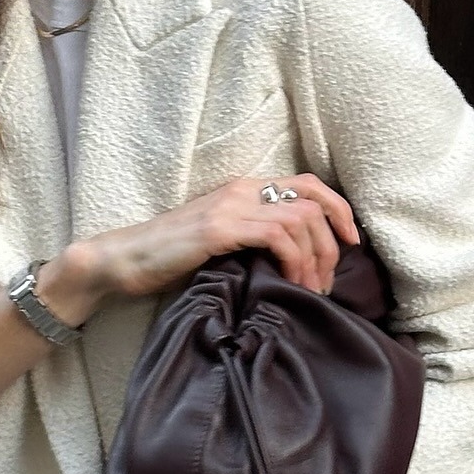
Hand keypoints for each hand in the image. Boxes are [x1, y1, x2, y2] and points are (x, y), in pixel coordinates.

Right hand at [53, 173, 359, 311]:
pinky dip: (294, 260)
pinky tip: (291, 283)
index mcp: (244, 189)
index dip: (338, 209)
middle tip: (329, 281)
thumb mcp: (220, 243)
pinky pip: (277, 236)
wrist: (123, 260)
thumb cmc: (169, 259)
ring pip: (301, 219)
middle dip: (332, 244)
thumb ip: (252, 240)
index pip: (307, 185)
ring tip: (311, 289)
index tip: (350, 243)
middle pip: (313, 202)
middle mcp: (241, 190)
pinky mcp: (219, 228)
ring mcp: (230, 206)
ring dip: (315, 257)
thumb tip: (294, 263)